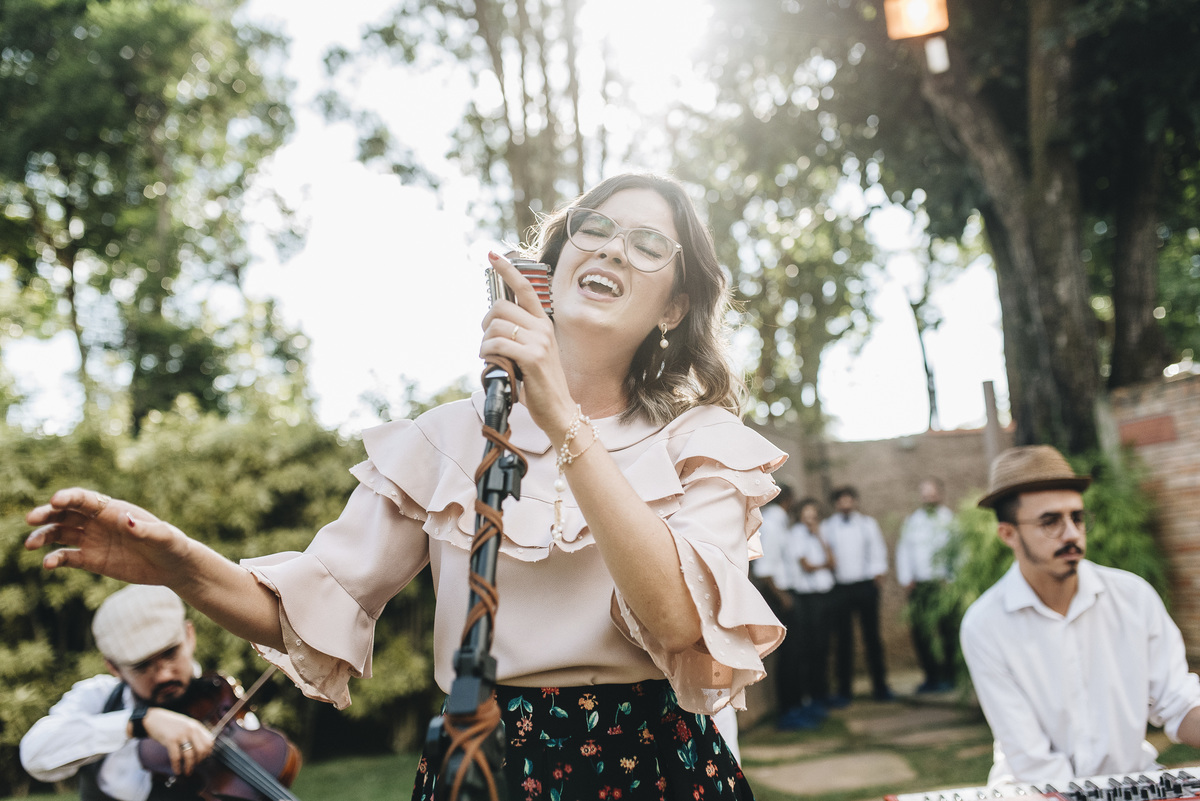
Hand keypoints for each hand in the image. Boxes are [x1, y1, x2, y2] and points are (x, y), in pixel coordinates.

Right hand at [25, 488, 192, 585]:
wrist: (174, 566)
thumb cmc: (171, 545)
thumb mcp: (163, 536)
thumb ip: (145, 529)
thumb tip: (126, 519)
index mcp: (114, 509)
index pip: (85, 499)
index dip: (69, 497)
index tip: (55, 500)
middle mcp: (99, 522)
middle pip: (66, 513)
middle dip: (48, 514)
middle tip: (31, 519)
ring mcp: (93, 540)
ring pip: (61, 534)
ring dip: (44, 536)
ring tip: (30, 544)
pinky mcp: (92, 560)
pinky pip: (68, 557)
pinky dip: (56, 559)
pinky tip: (48, 564)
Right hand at [140, 708, 214, 776]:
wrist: (153, 718)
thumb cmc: (169, 724)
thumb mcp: (185, 725)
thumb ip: (194, 734)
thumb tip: (201, 750)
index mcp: (196, 726)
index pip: (209, 742)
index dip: (207, 753)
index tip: (202, 759)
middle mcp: (191, 730)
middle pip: (202, 750)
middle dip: (199, 761)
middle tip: (194, 766)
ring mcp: (181, 735)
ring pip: (190, 755)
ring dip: (189, 767)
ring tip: (187, 772)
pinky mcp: (170, 740)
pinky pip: (176, 757)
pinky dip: (177, 766)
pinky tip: (177, 771)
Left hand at [480, 251, 576, 439]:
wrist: (559, 411)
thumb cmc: (541, 384)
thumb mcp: (533, 353)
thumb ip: (518, 336)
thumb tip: (492, 326)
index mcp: (543, 324)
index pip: (525, 288)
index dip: (507, 269)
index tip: (492, 255)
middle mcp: (542, 328)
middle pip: (500, 307)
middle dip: (485, 323)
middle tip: (486, 341)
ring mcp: (539, 342)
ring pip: (495, 327)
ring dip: (484, 343)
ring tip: (490, 358)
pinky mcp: (532, 358)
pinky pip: (497, 345)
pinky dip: (488, 354)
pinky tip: (492, 364)